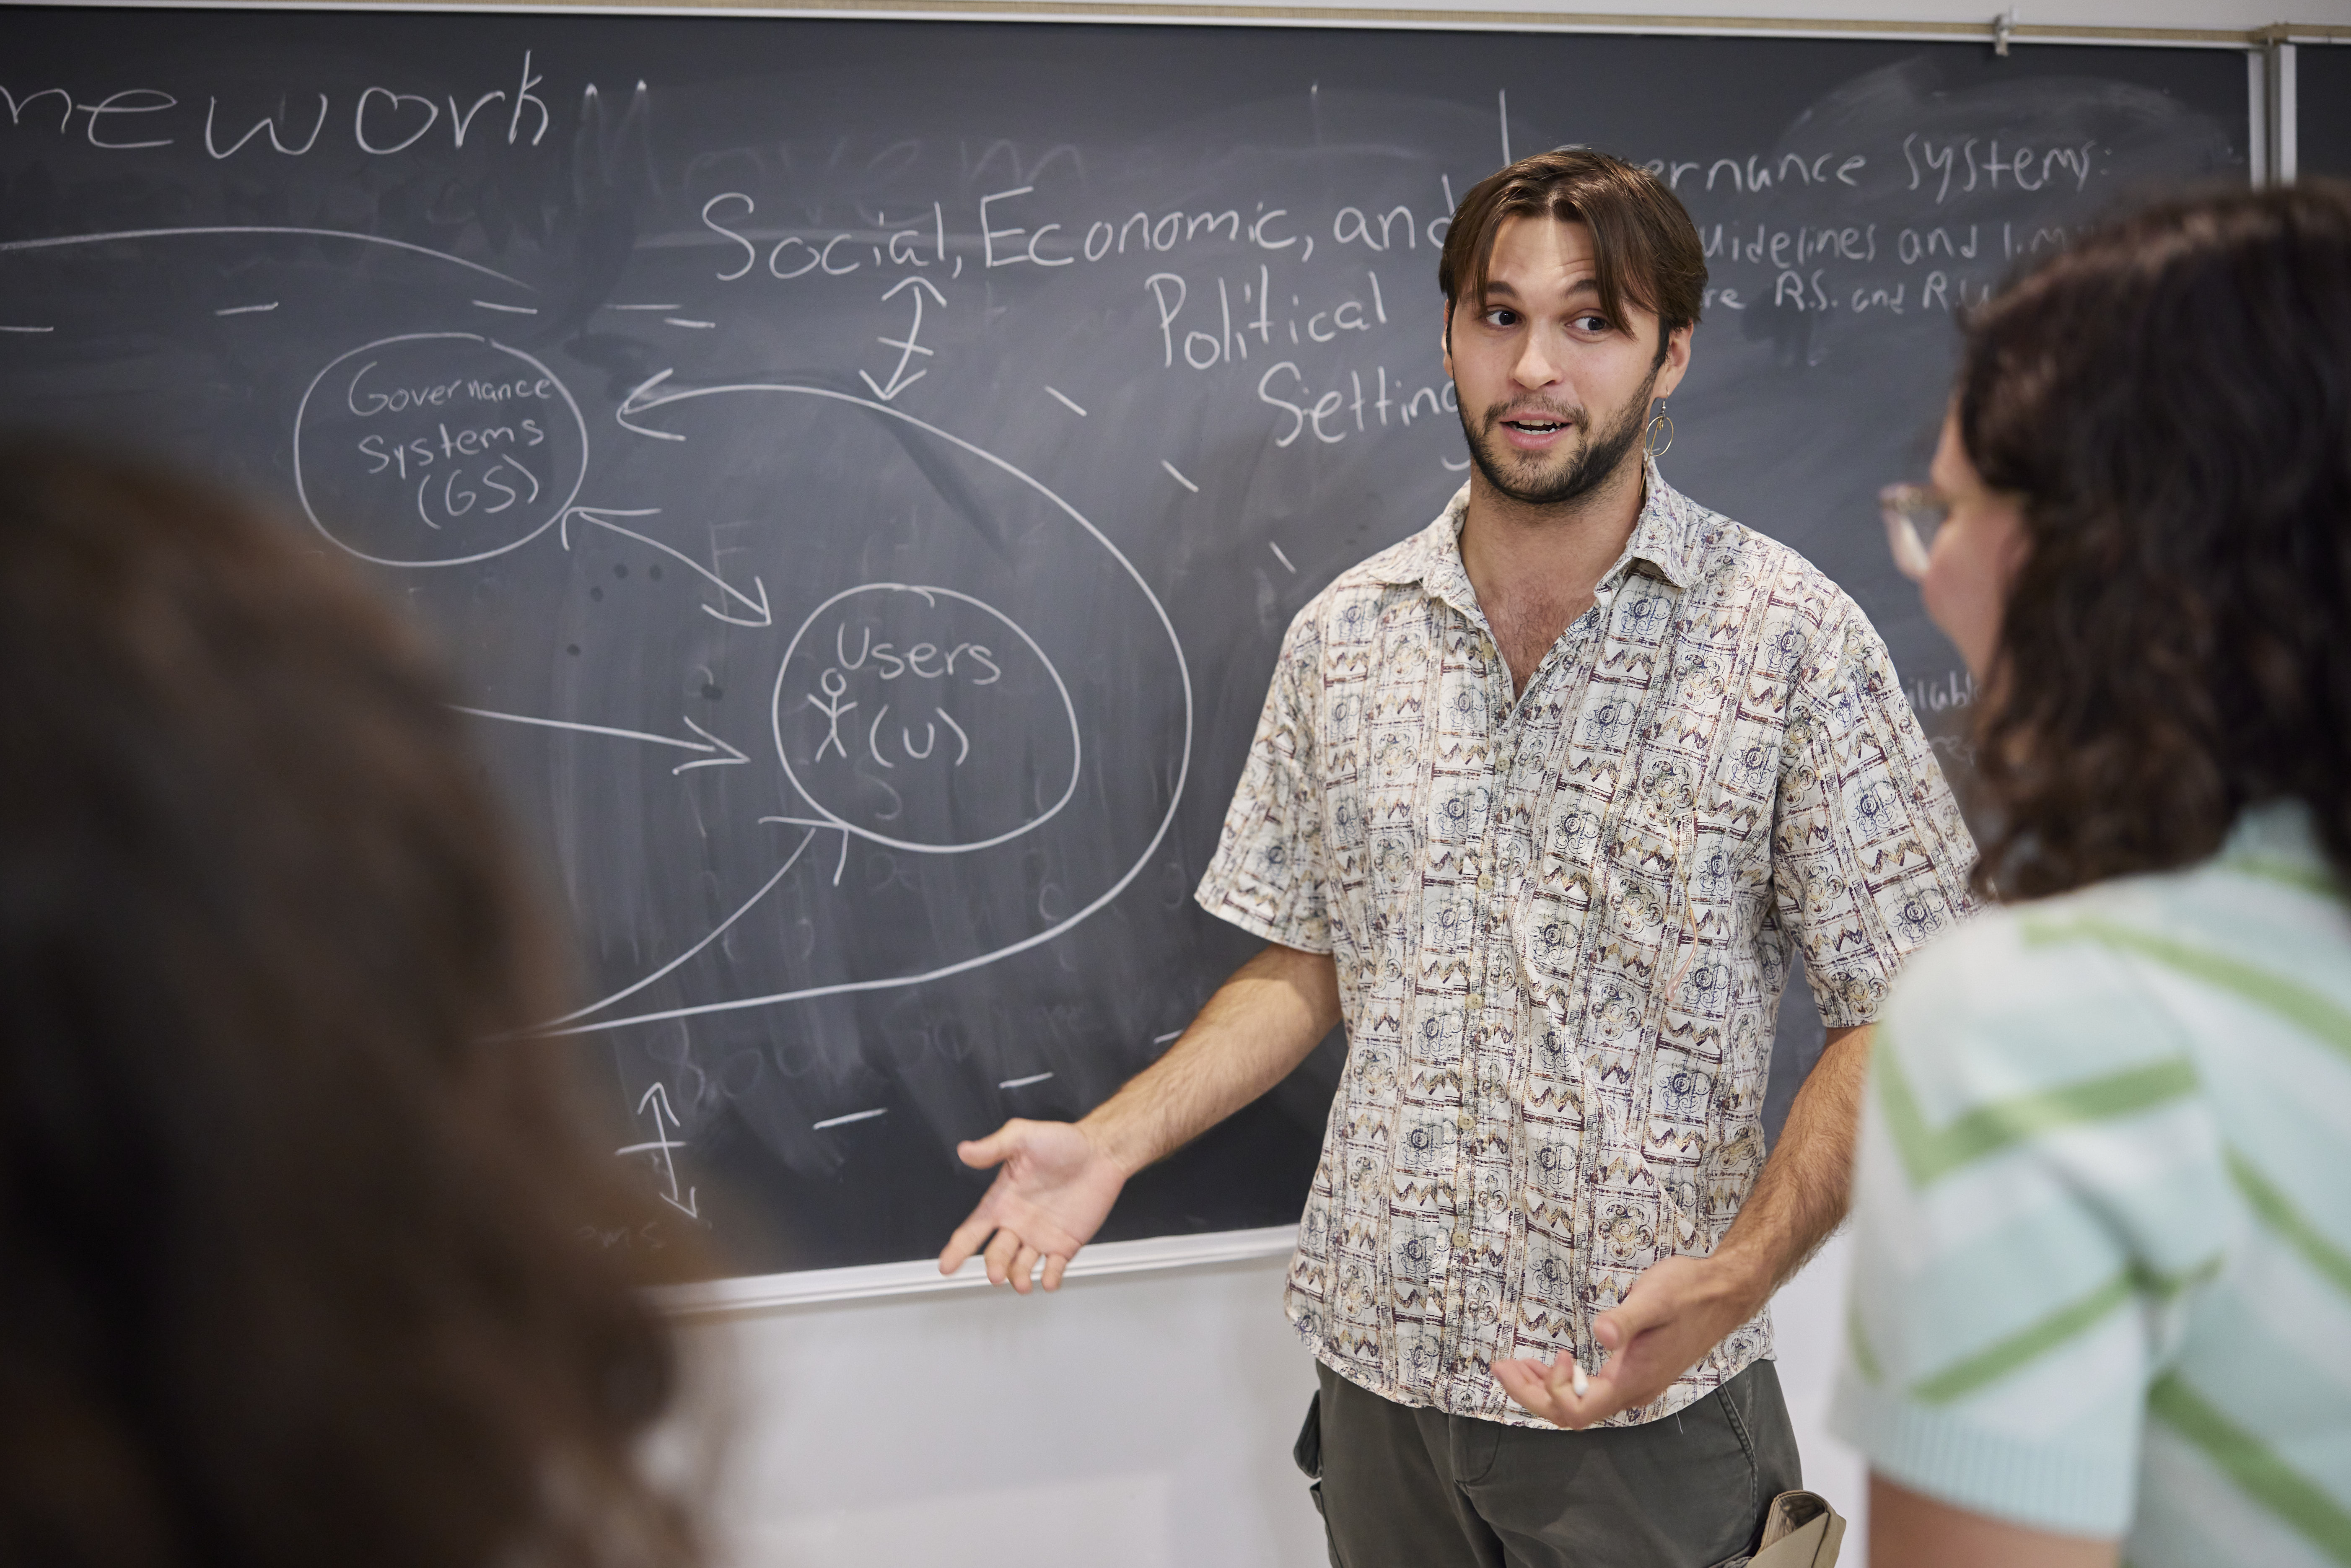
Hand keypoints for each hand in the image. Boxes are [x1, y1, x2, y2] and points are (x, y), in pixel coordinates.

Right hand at [936, 1119, 1127, 1293]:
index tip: (946, 1266)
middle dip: (995, 1266)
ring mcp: (1041, 1235)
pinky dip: (1051, 1278)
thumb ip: (994, 1147)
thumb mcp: (1022, 1137)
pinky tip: (1049, 1281)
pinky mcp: (1065, 1243)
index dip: (957, 1249)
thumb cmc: (1063, 1141)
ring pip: (1022, 1266)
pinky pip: (1054, 1268)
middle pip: (997, 1254)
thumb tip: (965, 1151)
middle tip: (996, 1274)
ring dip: (1019, 1278)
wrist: (1101, 1151)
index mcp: (1002, 1201)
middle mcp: (1018, 1222)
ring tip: (1023, 1283)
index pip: (973, 1230)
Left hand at [1492, 1253, 1765, 1427]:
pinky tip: (1552, 1364)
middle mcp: (1633, 1390)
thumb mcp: (1655, 1298)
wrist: (1724, 1293)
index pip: (1579, 1411)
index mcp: (1633, 1380)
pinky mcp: (1635, 1372)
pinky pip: (1591, 1391)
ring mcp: (1635, 1384)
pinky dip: (1564, 1382)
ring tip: (1514, 1367)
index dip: (1554, 1392)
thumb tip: (1600, 1334)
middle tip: (1500, 1368)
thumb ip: (1626, 1319)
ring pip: (1580, 1405)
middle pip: (1572, 1414)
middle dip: (1532, 1395)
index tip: (1556, 1353)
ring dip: (1543, 1389)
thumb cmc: (1689, 1292)